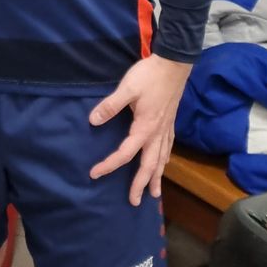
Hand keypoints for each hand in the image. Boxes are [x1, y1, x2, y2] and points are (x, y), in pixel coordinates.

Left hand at [88, 55, 191, 205]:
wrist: (174, 65)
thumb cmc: (149, 76)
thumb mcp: (126, 89)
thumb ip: (110, 106)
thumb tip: (92, 121)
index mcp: (145, 128)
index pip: (125, 153)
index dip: (109, 165)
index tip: (94, 174)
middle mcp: (158, 134)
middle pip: (149, 166)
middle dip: (141, 185)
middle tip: (135, 201)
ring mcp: (166, 130)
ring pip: (162, 160)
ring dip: (156, 177)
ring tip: (154, 194)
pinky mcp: (170, 123)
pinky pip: (167, 150)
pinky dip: (163, 162)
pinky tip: (162, 164)